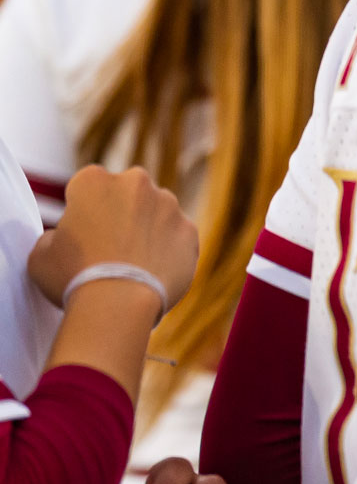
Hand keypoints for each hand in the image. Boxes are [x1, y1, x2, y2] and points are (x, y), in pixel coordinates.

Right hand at [28, 166, 197, 309]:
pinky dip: (168, 251)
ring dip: (147, 230)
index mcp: (93, 181)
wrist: (119, 302)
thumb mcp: (40, 254)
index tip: (82, 233)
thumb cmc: (72, 276)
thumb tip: (64, 237)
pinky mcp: (190, 229)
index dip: (83, 211)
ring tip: (132, 264)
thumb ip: (54, 236)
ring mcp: (168, 205)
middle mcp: (136, 182)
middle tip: (109, 247)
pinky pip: (177, 237)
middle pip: (126, 194)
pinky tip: (153, 273)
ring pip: (156, 213)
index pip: (87, 187)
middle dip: (120, 213)